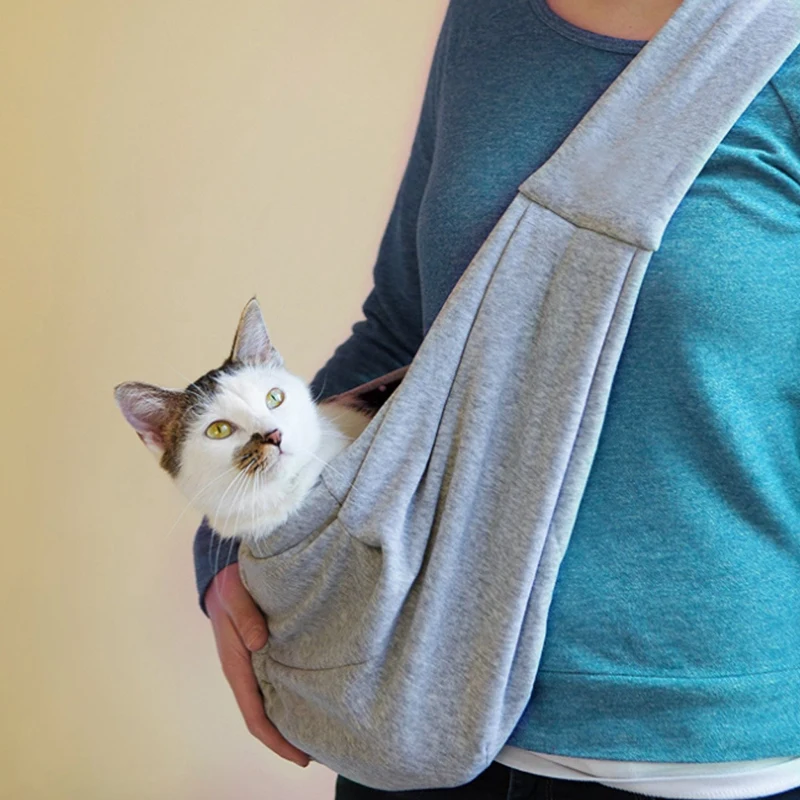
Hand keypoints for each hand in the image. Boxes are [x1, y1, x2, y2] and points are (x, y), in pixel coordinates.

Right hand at [205, 563, 309, 766]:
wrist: (225, 575)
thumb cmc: (230, 587)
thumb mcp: (235, 596)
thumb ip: (245, 617)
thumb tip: (259, 643)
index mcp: (237, 666)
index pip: (255, 714)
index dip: (276, 739)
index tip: (300, 756)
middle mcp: (247, 672)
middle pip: (267, 716)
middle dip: (289, 738)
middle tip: (323, 752)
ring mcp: (257, 664)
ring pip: (276, 700)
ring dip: (293, 718)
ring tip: (325, 731)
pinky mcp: (267, 653)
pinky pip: (281, 681)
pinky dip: (296, 694)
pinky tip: (317, 696)